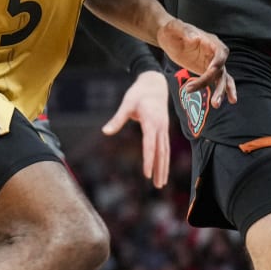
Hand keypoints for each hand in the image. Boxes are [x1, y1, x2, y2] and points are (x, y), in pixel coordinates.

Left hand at [101, 70, 171, 187]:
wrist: (155, 83)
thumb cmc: (138, 93)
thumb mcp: (126, 104)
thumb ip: (117, 119)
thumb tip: (105, 132)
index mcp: (151, 121)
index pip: (150, 145)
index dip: (149, 160)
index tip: (147, 174)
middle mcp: (160, 127)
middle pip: (161, 152)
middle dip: (160, 169)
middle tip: (158, 186)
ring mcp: (164, 128)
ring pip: (165, 151)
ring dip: (164, 168)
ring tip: (161, 184)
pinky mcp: (163, 129)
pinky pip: (165, 147)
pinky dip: (164, 159)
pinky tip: (163, 169)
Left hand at [157, 19, 235, 109]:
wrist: (168, 36)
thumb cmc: (171, 30)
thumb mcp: (175, 27)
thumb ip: (185, 31)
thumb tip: (194, 38)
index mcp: (209, 41)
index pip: (220, 52)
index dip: (219, 61)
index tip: (212, 71)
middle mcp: (214, 53)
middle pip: (221, 70)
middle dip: (219, 85)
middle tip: (214, 101)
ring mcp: (211, 62)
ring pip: (221, 78)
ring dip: (220, 91)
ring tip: (215, 105)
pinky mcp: (206, 71)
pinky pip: (215, 82)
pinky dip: (218, 91)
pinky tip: (219, 103)